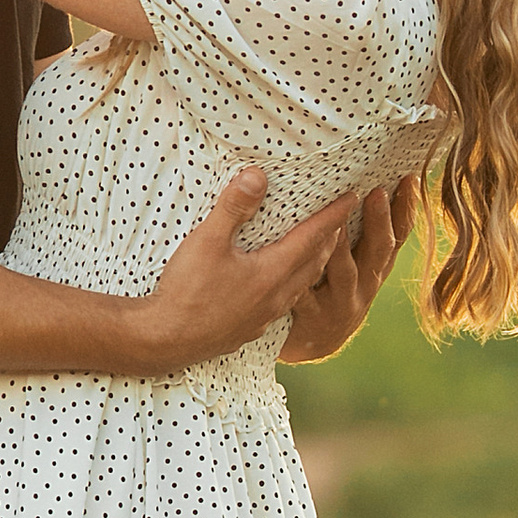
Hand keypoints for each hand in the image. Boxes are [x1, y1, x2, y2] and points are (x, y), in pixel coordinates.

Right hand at [130, 169, 365, 373]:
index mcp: (271, 273)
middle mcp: (275, 297)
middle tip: (339, 219)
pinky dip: (294, 285)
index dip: (332, 216)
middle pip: (314, 263)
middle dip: (330, 239)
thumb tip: (258, 176)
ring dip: (314, 264)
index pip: (312, 238)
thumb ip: (234, 208)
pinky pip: (285, 303)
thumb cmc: (186, 292)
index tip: (352, 197)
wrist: (165, 341)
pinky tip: (282, 285)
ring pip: (301, 285)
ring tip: (317, 248)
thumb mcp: (206, 242)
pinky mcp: (249, 329)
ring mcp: (264, 316)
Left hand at [279, 178, 417, 364]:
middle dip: (378, 220)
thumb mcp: (351, 260)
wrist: (310, 342)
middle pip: (377, 250)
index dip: (406, 209)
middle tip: (376, 192)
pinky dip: (301, 278)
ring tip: (336, 221)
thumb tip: (360, 181)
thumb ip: (357, 229)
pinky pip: (306, 294)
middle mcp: (365, 285)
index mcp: (375, 267)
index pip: (398, 235)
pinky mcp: (314, 319)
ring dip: (341, 245)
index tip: (409, 179)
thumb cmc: (329, 287)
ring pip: (344, 270)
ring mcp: (342, 303)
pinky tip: (290, 261)